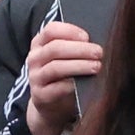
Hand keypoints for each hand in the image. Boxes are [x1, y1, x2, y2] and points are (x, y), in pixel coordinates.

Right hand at [21, 17, 103, 134]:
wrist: (52, 104)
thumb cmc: (64, 75)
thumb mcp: (65, 58)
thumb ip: (75, 47)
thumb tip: (96, 42)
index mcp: (40, 43)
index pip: (51, 30)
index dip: (70, 31)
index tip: (87, 37)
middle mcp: (34, 58)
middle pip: (55, 48)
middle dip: (80, 49)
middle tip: (99, 52)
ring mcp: (35, 77)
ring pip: (56, 67)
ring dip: (79, 66)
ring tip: (96, 66)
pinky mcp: (40, 95)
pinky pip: (57, 88)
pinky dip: (73, 84)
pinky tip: (86, 83)